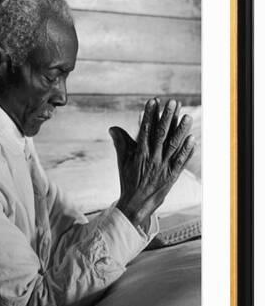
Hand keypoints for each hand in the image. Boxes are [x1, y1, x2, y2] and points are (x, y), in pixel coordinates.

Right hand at [109, 98, 194, 228]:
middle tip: (173, 103)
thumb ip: (120, 143)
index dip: (150, 115)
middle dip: (167, 117)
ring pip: (173, 146)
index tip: (154, 101)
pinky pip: (181, 162)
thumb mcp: (123, 161)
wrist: (136, 204)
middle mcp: (152, 158)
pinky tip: (193, 139)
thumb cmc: (129, 181)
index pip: (145, 130)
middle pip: (161, 135)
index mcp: (140, 153)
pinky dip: (187, 151)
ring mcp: (163, 167)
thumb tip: (112, 128)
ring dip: (181, 131)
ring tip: (188, 116)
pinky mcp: (172, 176)